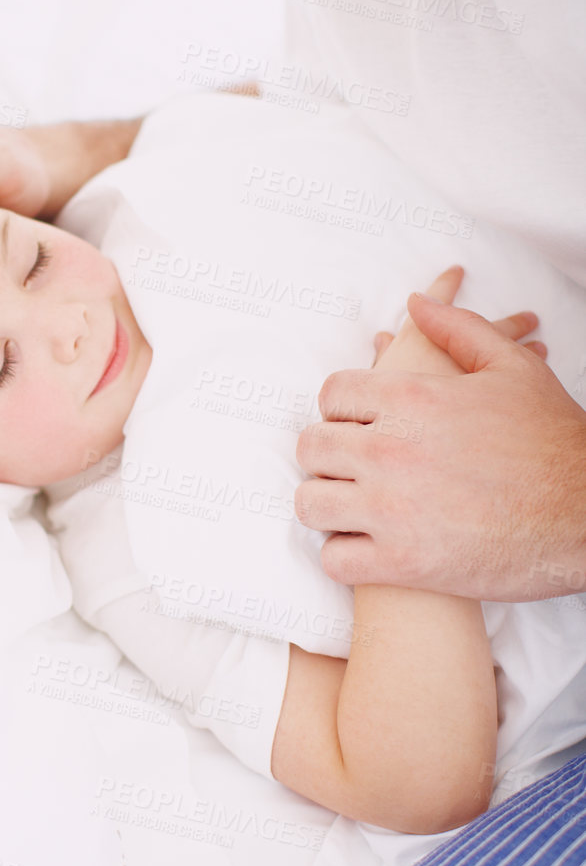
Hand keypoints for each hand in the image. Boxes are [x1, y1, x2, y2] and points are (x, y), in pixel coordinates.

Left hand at [295, 265, 585, 599]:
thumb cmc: (554, 444)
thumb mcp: (513, 370)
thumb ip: (458, 329)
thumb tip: (416, 303)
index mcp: (410, 397)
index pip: (332, 394)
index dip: (341, 408)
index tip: (353, 424)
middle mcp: (389, 448)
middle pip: (312, 446)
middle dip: (327, 454)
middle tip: (345, 467)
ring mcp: (390, 509)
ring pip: (311, 503)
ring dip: (325, 504)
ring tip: (345, 507)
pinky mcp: (401, 563)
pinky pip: (334, 560)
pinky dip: (341, 556)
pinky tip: (361, 549)